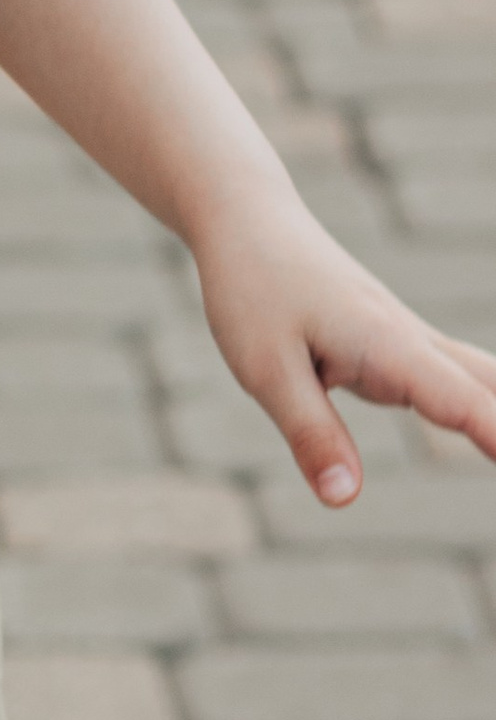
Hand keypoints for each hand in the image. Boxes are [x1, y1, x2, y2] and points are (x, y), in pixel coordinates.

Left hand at [195, 187, 495, 506]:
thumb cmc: (251, 289)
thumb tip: (345, 498)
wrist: (249, 220)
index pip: (456, 399)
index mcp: (383, 344)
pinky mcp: (401, 343)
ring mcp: (412, 339)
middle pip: (493, 388)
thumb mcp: (262, 368)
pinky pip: (464, 378)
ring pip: (486, 379)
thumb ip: (308, 433)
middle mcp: (412, 339)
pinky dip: (494, 403)